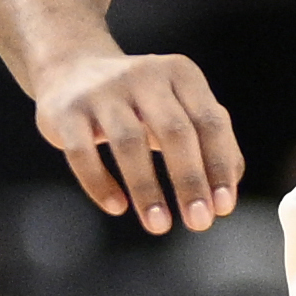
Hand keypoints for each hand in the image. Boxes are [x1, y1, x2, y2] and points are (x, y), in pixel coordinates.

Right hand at [34, 46, 243, 235]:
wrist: (72, 70)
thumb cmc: (140, 101)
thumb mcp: (179, 107)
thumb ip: (210, 140)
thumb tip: (228, 189)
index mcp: (180, 74)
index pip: (210, 122)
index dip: (219, 166)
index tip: (223, 207)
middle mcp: (144, 75)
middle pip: (174, 131)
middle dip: (189, 181)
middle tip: (199, 222)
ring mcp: (102, 91)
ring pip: (129, 142)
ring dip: (147, 189)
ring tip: (159, 225)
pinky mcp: (66, 111)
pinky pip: (82, 152)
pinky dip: (100, 183)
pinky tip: (117, 207)